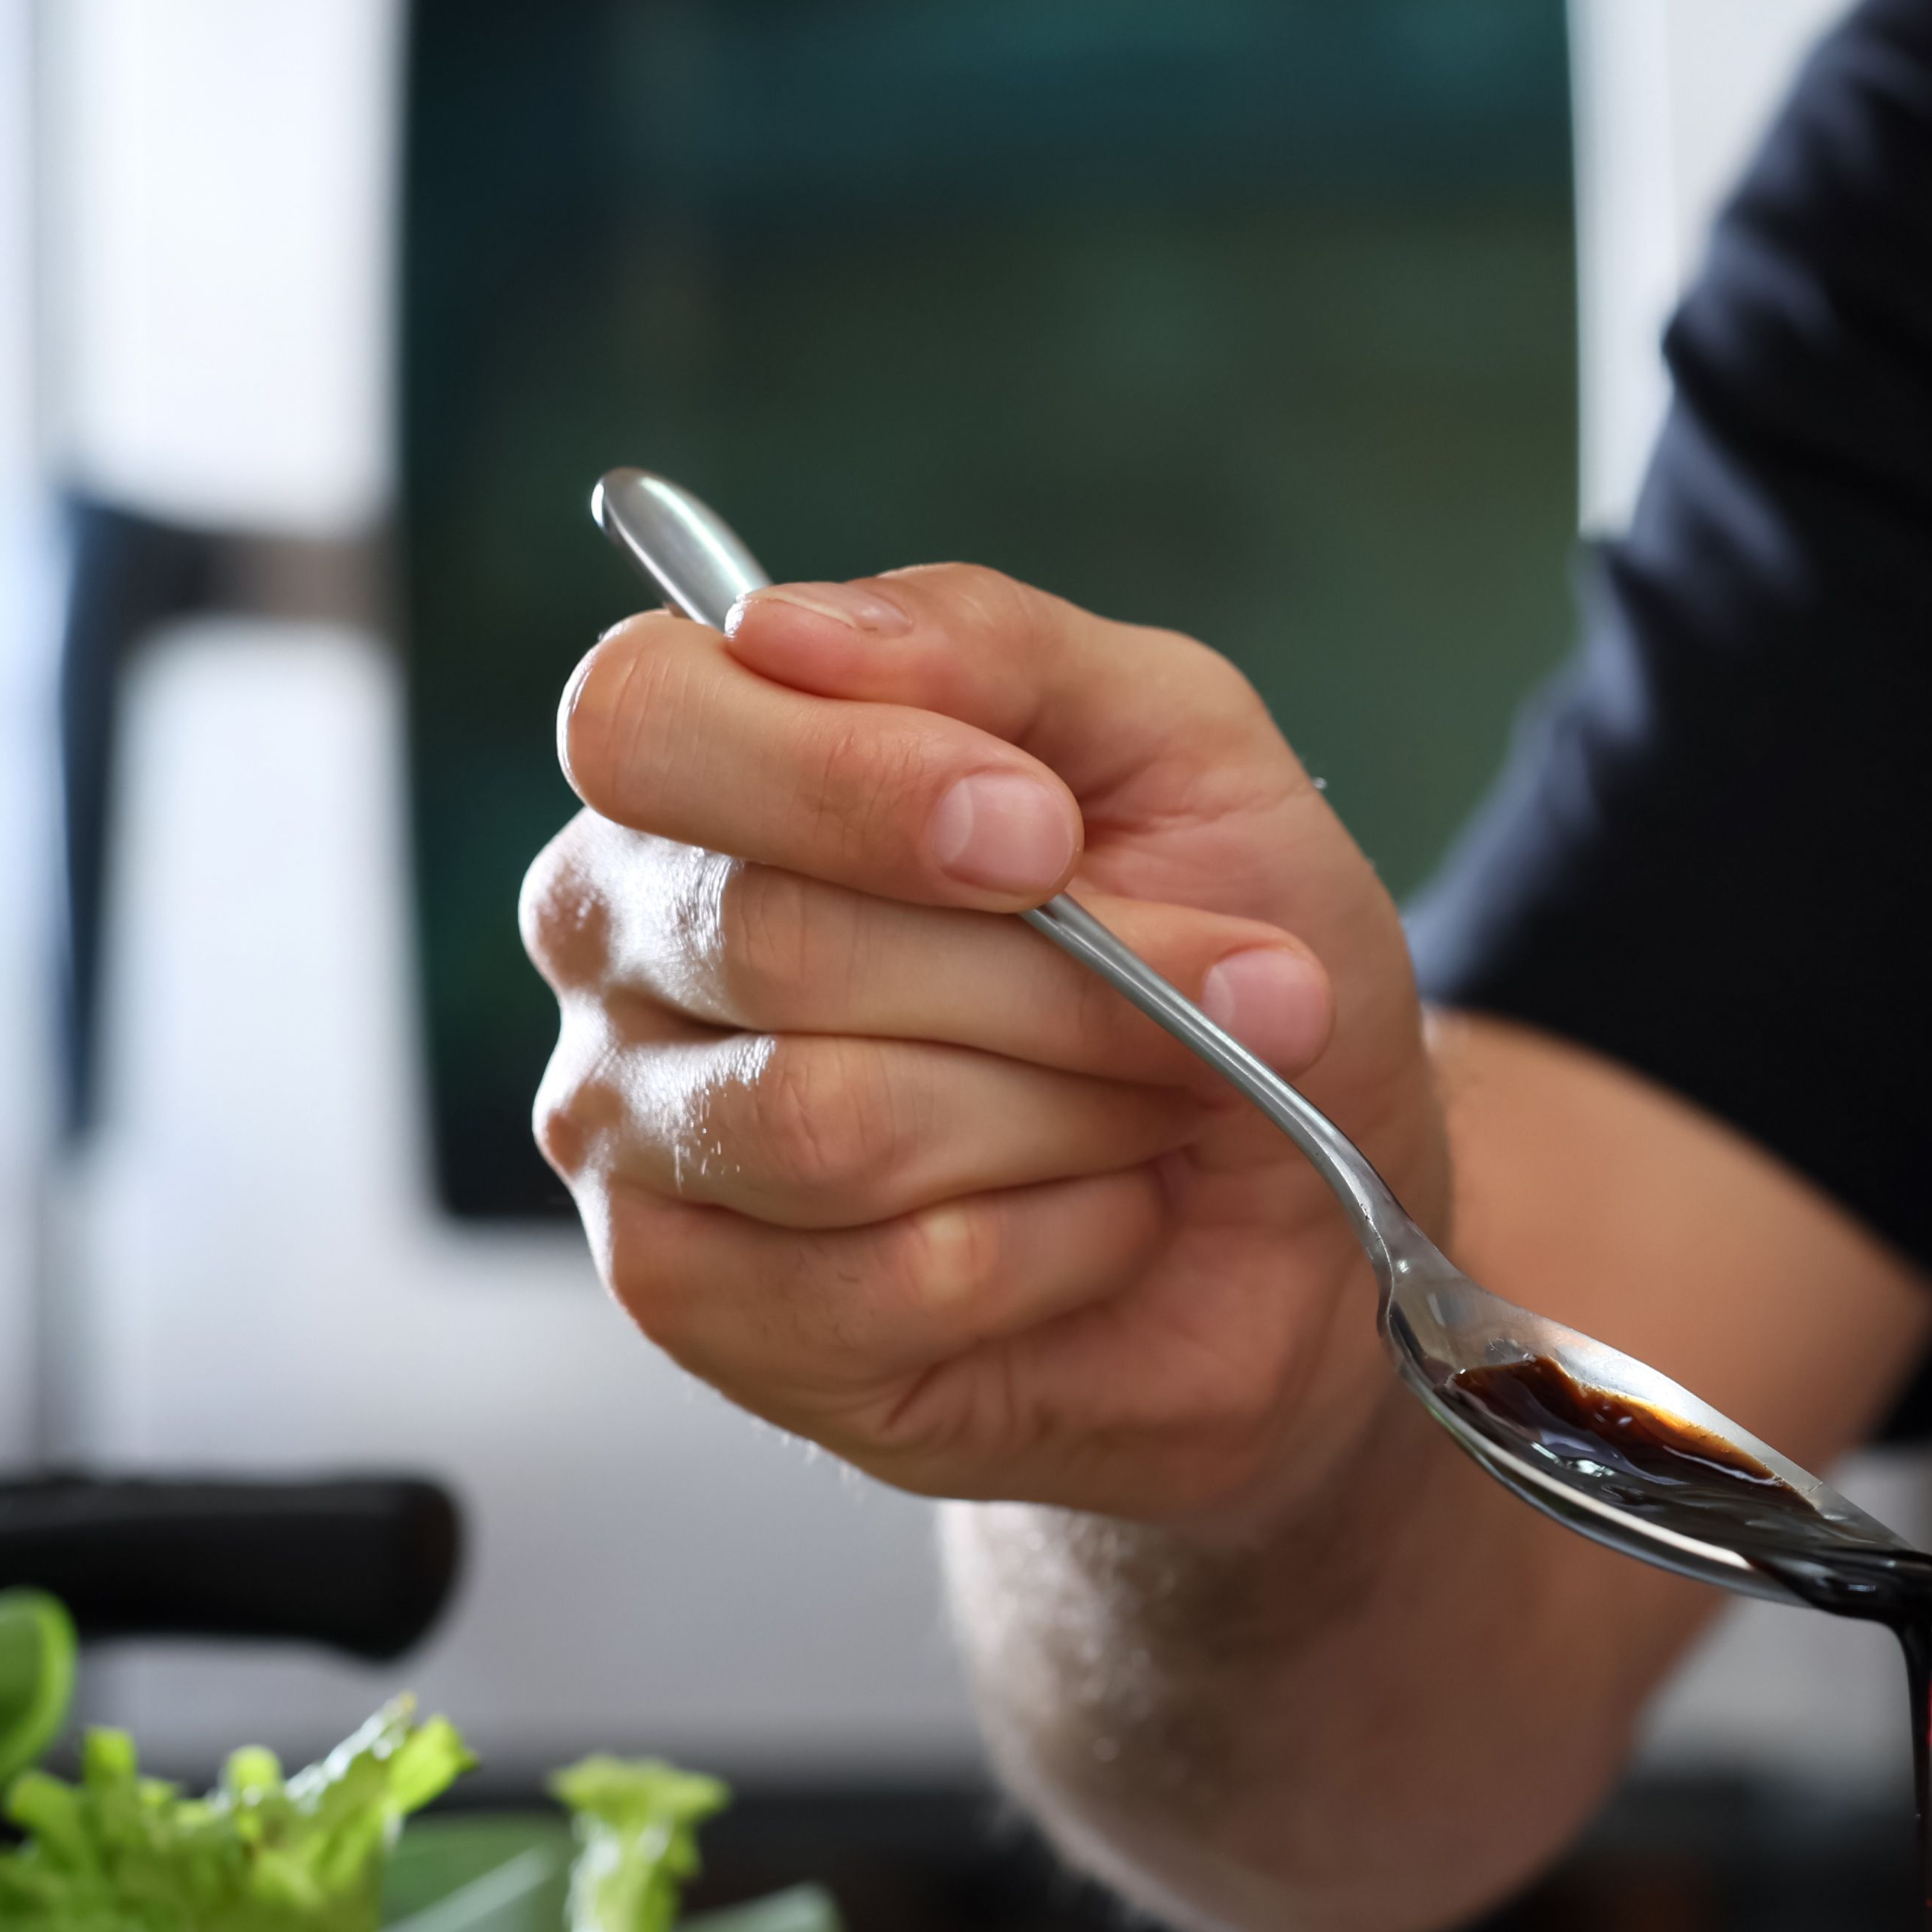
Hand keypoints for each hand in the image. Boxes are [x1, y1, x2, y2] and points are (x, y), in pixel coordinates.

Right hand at [522, 564, 1426, 1521]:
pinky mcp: (700, 1305)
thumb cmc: (1219, 953)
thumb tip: (792, 627)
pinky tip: (1103, 1218)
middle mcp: (624, 936)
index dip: (851, 778)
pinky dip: (1065, 1244)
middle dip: (1056, 979)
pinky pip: (892, 1277)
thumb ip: (992, 648)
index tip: (1042, 831)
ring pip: (831, 1123)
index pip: (644, 720)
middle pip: (773, 937)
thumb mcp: (1176, 746)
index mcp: (699, 762)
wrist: (1307, 1206)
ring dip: (1072, 1113)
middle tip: (1223, 995)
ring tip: (1159, 1104)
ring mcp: (635, 1130)